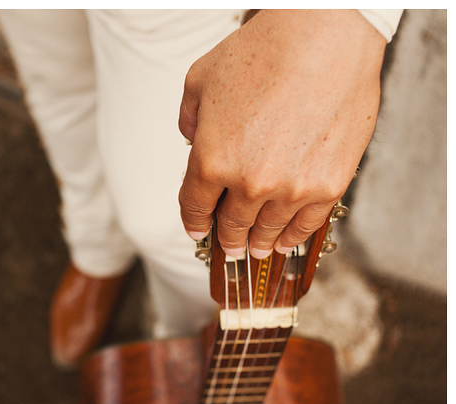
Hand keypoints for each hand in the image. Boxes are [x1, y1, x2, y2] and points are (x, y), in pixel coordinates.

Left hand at [178, 10, 386, 257]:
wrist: (325, 36)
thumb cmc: (262, 51)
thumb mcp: (199, 81)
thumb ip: (190, 120)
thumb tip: (195, 140)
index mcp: (211, 161)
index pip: (195, 207)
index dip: (194, 223)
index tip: (197, 232)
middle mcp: (249, 183)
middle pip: (231, 225)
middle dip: (227, 239)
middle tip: (229, 248)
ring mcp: (291, 188)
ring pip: (268, 230)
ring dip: (259, 244)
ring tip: (258, 250)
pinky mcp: (329, 185)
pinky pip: (306, 224)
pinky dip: (293, 238)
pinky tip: (286, 243)